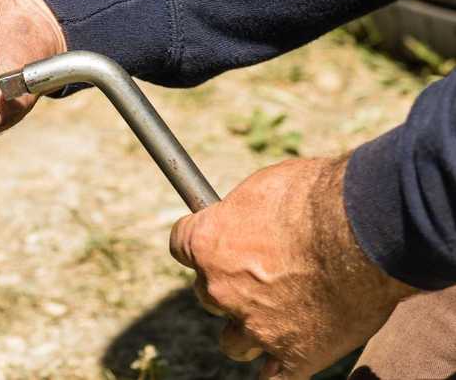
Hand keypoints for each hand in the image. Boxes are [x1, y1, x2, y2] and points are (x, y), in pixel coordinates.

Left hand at [169, 157, 414, 378]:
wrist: (365, 231)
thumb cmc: (319, 197)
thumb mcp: (266, 185)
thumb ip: (246, 212)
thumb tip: (246, 216)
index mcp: (207, 244)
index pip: (181, 245)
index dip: (200, 241)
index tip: (216, 238)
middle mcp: (221, 288)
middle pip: (206, 294)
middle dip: (228, 285)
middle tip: (259, 275)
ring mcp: (256, 326)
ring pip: (233, 342)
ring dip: (246, 330)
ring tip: (272, 318)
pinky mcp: (295, 355)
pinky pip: (274, 379)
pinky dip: (276, 370)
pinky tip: (284, 360)